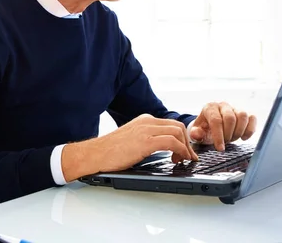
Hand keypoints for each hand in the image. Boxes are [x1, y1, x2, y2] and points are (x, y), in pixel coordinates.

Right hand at [62, 114, 198, 180]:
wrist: (95, 154)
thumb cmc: (110, 151)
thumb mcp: (133, 139)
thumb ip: (147, 137)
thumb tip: (163, 147)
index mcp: (144, 120)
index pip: (171, 124)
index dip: (181, 138)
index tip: (183, 151)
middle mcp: (146, 121)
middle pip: (178, 126)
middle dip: (187, 142)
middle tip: (186, 157)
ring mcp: (146, 130)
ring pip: (178, 132)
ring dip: (185, 147)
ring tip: (182, 160)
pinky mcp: (145, 141)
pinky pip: (172, 142)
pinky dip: (181, 150)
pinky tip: (178, 159)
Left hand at [189, 102, 256, 150]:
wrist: (212, 123)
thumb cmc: (205, 128)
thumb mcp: (197, 131)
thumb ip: (195, 133)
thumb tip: (197, 134)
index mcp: (210, 108)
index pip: (216, 121)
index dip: (218, 136)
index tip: (220, 148)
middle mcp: (223, 105)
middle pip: (230, 118)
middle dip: (228, 134)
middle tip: (225, 142)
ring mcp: (235, 108)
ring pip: (243, 116)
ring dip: (239, 132)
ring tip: (232, 139)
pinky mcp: (246, 113)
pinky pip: (252, 118)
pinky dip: (250, 130)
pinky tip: (243, 138)